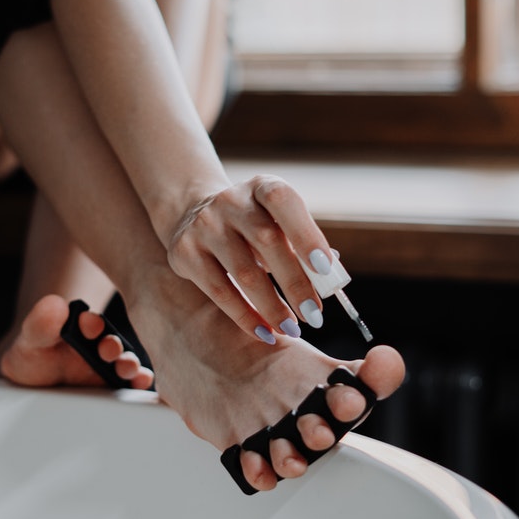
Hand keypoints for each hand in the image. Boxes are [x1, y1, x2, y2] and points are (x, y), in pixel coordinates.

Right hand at [166, 176, 336, 342]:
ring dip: (272, 306)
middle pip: (266, 241)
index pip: (283, 201)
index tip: (326, 270)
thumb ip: (302, 245)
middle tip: (315, 315)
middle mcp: (230, 201)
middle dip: (295, 282)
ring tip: (292, 329)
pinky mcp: (184, 252)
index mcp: (261, 186)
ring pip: (243, 271)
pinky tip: (264, 332)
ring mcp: (204, 226)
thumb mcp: (277, 222)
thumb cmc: (252, 224)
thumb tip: (334, 278)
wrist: (193, 214)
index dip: (306, 234)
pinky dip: (245, 316)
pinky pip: (218, 290)